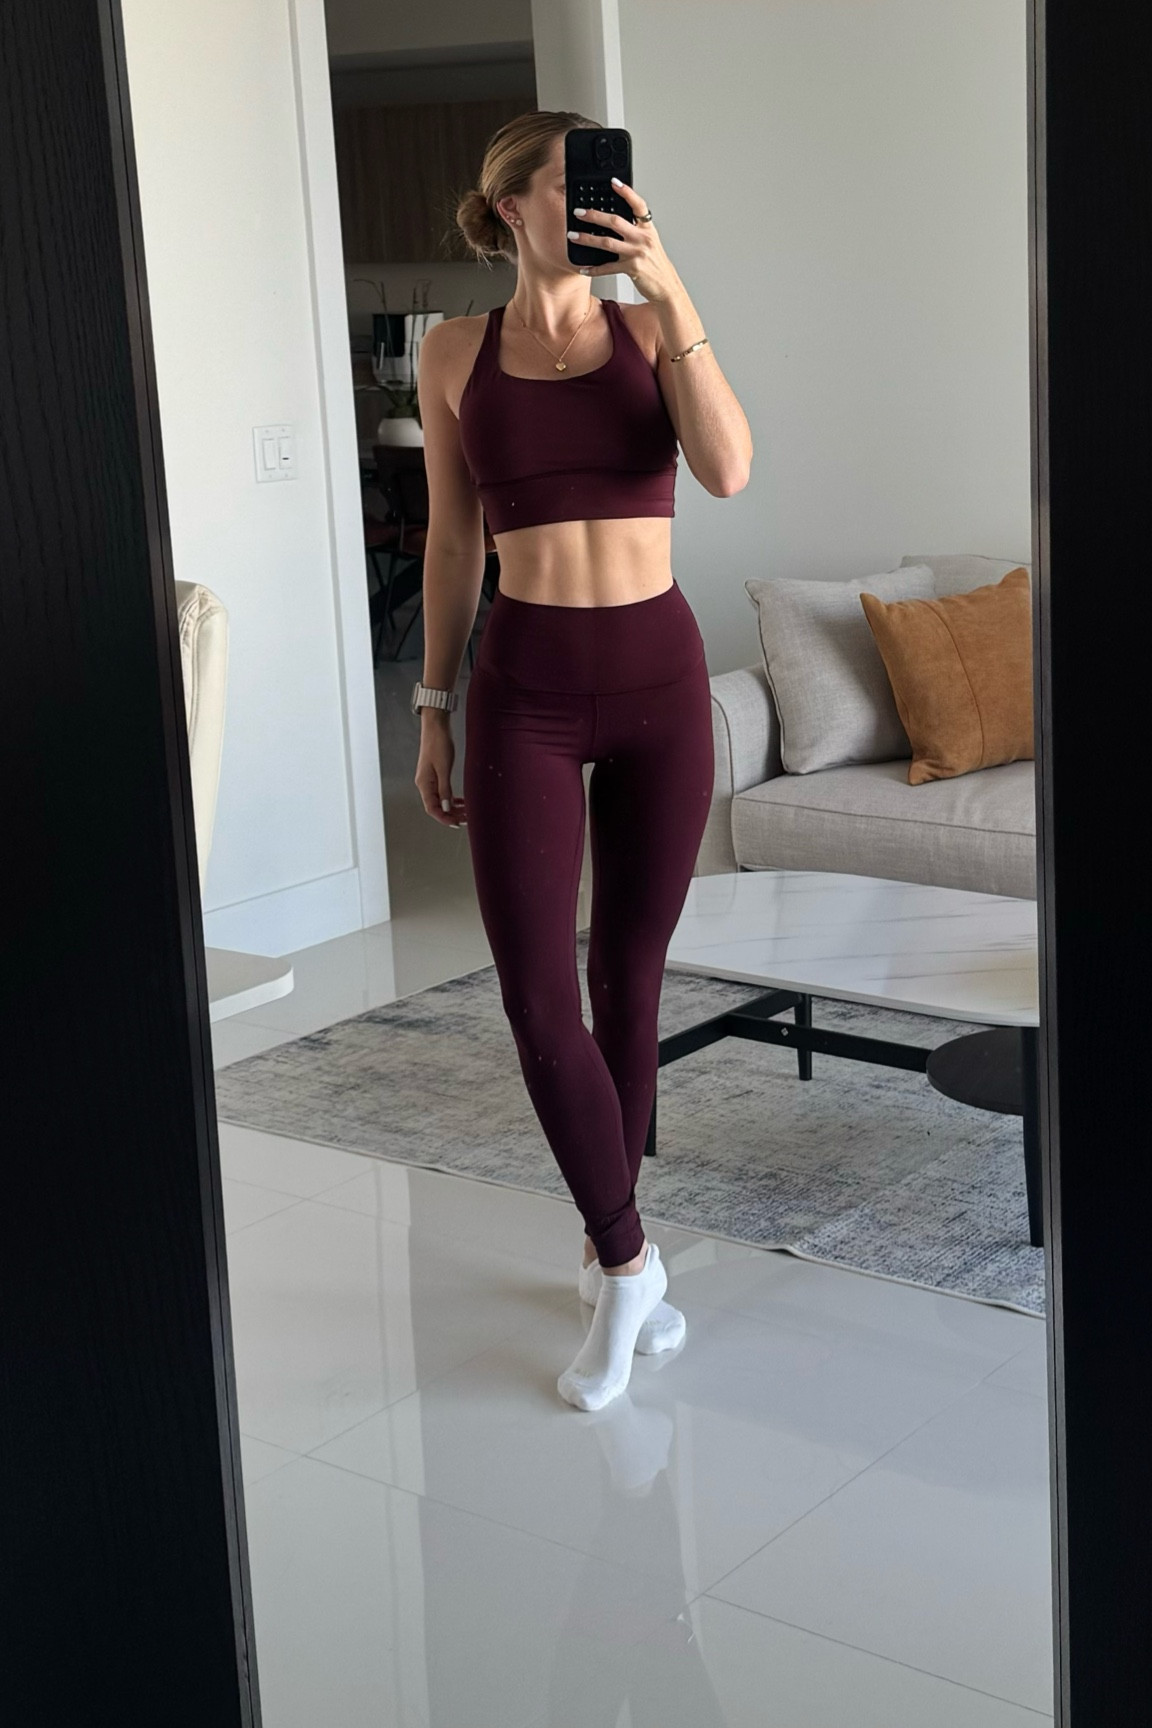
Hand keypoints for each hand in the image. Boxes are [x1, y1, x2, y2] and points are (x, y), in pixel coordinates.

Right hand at [415, 721, 466, 826]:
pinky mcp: (435, 774)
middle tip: (467, 819)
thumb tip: (446, 808)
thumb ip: (444, 790)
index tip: (457, 824)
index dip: (444, 818)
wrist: (436, 727)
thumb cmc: (438, 744)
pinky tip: (461, 801)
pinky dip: (452, 798)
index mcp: (424, 784)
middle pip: (437, 807)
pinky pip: (442, 792)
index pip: (432, 809)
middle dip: (452, 815)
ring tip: (467, 811)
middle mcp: (424, 784)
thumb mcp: (443, 768)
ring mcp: (429, 780)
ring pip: (440, 800)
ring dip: (453, 807)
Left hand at [567, 177, 682, 304]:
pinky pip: (608, 268)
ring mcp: (637, 253)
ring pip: (607, 242)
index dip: (626, 192)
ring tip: (573, 236)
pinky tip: (584, 268)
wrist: (667, 286)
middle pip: (615, 221)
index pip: (638, 205)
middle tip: (579, 212)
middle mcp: (642, 238)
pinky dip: (594, 269)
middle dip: (594, 215)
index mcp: (647, 229)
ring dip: (587, 239)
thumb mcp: (650, 242)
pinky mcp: (631, 269)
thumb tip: (614, 221)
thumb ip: (636, 230)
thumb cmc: (656, 264)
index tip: (613, 182)